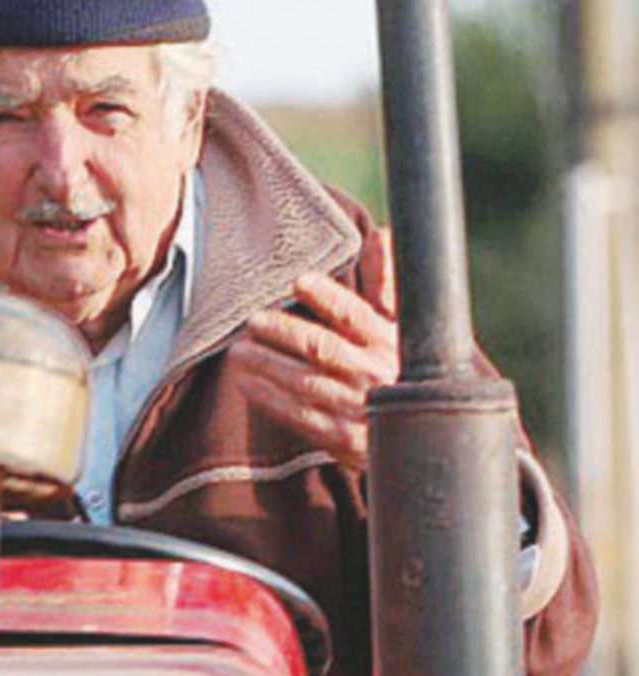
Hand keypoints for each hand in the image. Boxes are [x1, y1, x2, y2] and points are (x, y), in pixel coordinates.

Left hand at [227, 230, 398, 472]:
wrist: (437, 440)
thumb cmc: (416, 374)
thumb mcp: (417, 330)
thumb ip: (392, 285)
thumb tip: (381, 234)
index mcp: (391, 343)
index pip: (354, 314)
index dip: (326, 296)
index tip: (298, 281)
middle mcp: (375, 374)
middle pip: (320, 347)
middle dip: (281, 332)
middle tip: (251, 320)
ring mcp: (359, 409)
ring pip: (303, 381)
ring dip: (267, 365)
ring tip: (239, 351)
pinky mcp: (345, 440)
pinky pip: (300, 417)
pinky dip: (270, 399)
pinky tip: (247, 385)